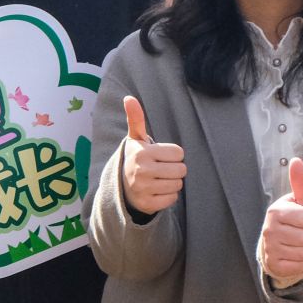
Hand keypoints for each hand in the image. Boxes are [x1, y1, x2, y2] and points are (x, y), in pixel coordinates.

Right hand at [120, 95, 185, 214]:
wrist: (121, 187)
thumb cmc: (136, 158)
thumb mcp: (135, 139)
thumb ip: (136, 118)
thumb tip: (129, 98)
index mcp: (142, 153)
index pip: (179, 153)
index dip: (173, 155)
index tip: (160, 156)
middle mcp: (142, 171)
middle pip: (181, 169)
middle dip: (175, 169)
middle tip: (161, 169)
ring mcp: (144, 189)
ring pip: (178, 185)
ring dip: (172, 183)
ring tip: (159, 179)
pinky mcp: (148, 204)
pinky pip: (172, 199)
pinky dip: (168, 196)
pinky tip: (156, 191)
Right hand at [260, 157, 302, 283]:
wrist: (283, 242)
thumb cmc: (295, 218)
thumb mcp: (300, 201)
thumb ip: (300, 182)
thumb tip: (295, 160)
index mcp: (275, 211)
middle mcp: (269, 229)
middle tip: (302, 233)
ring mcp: (269, 248)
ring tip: (299, 244)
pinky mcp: (274, 264)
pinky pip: (301, 266)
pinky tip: (296, 255)